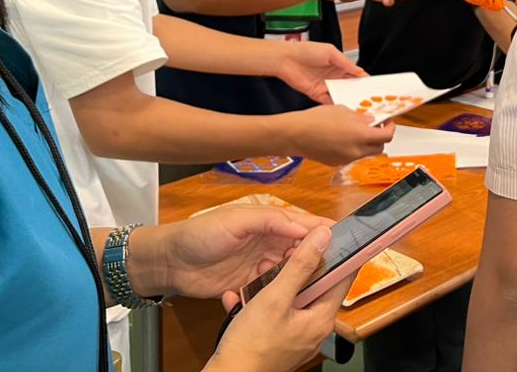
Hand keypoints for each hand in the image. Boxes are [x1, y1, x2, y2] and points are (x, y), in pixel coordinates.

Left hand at [127, 205, 328, 300]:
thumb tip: (305, 226)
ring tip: (324, 283)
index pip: (302, 223)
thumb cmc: (201, 234)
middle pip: (301, 248)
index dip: (323, 229)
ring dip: (304, 275)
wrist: (170, 262)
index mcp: (267, 221)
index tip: (346, 237)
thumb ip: (271, 220)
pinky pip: (274, 287)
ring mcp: (259, 264)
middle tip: (341, 265)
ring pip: (291, 269)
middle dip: (320, 254)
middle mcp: (267, 242)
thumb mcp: (237, 220)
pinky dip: (284, 290)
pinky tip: (295, 296)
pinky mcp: (250, 285)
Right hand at [210, 226, 353, 371]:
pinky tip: (240, 298)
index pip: (343, 277)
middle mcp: (313, 328)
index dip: (339, 252)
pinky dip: (260, 302)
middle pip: (315, 285)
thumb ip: (300, 265)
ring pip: (291, 297)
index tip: (331, 234)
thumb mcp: (275, 298)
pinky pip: (274, 312)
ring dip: (274, 283)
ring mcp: (296, 335)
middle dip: (297, 266)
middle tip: (283, 251)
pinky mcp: (278, 340)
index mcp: (321, 318)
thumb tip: (323, 237)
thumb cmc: (250, 346)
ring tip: (257, 274)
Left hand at [274, 41, 366, 102]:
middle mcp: (333, 76)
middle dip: (358, 91)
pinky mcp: (317, 94)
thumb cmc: (306, 51)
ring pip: (340, 94)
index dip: (363, 79)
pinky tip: (342, 107)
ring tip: (358, 105)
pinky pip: (328, 101)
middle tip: (369, 98)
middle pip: (349, 86)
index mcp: (338, 64)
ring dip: (348, 99)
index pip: (354, 73)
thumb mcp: (330, 52)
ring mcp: (325, 85)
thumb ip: (345, 63)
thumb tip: (359, 71)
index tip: (372, 86)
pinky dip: (335, 105)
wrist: (287, 59)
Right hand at [287, 105, 394, 165]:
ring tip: (355, 131)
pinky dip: (353, 148)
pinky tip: (341, 138)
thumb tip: (371, 120)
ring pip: (365, 153)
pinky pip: (351, 156)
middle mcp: (356, 150)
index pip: (387, 136)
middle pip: (379, 148)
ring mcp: (347, 159)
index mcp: (361, 135)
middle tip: (375, 126)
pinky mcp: (337, 163)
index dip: (390, 128)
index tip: (387, 122)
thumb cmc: (317, 119)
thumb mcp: (343, 111)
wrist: (296, 134)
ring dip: (366, 143)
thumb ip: (361, 117)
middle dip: (380, 137)